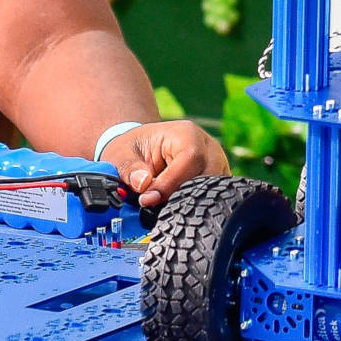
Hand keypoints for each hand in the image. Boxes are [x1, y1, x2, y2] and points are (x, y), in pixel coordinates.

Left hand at [101, 120, 229, 209]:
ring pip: (214, 190)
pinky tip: (176, 206)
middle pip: (209, 176)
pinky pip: (213, 197)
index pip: (191, 159)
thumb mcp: (122, 154)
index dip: (171, 183)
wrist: (142, 147)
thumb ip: (130, 169)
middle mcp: (208, 147)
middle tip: (156, 207)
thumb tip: (143, 184)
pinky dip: (195, 205)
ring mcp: (217, 163)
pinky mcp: (217, 180)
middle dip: (181, 197)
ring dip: (189, 202)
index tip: (148, 199)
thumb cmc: (134, 148)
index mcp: (187, 133)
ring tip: (164, 206)